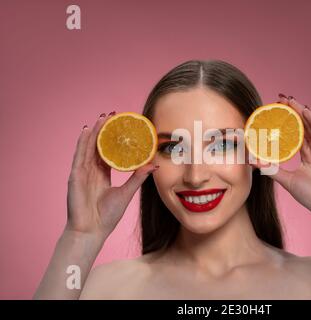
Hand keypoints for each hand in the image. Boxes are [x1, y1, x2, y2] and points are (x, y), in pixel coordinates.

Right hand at [66, 112, 158, 239]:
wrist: (92, 231)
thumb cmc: (107, 217)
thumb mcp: (127, 192)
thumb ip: (138, 178)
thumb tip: (154, 165)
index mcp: (102, 175)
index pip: (108, 152)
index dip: (113, 139)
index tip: (122, 126)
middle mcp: (91, 171)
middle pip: (97, 145)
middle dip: (104, 130)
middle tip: (113, 115)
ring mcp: (82, 173)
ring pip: (88, 147)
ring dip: (95, 131)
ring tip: (102, 117)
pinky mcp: (75, 176)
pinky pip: (79, 155)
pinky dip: (82, 142)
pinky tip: (86, 130)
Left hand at [251, 95, 310, 223]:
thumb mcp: (287, 180)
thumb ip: (272, 171)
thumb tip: (254, 164)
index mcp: (308, 156)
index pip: (296, 134)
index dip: (286, 123)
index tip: (275, 112)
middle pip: (303, 126)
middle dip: (293, 112)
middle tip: (280, 100)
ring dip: (301, 112)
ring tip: (290, 100)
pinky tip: (305, 111)